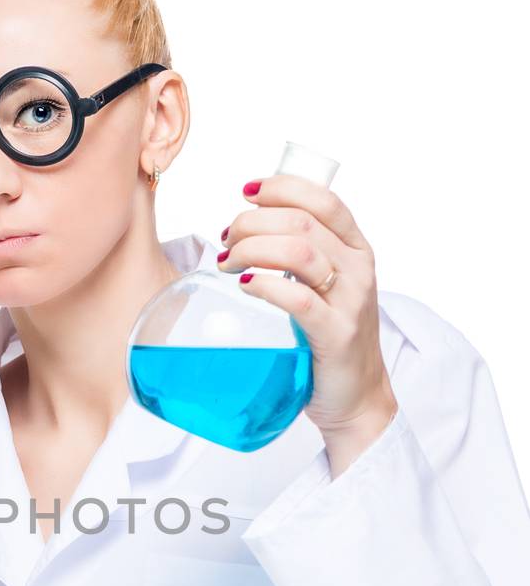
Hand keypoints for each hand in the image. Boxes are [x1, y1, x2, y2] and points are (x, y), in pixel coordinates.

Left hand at [216, 175, 397, 448]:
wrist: (357, 398)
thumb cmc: (330, 339)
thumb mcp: (324, 288)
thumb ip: (301, 258)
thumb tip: (249, 231)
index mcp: (357, 250)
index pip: (324, 200)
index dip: (282, 187)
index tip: (246, 193)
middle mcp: (359, 269)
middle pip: (301, 222)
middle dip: (253, 222)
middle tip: (226, 240)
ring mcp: (350, 302)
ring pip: (300, 252)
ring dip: (253, 248)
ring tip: (228, 262)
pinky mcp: (336, 335)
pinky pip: (299, 299)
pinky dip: (267, 286)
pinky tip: (246, 286)